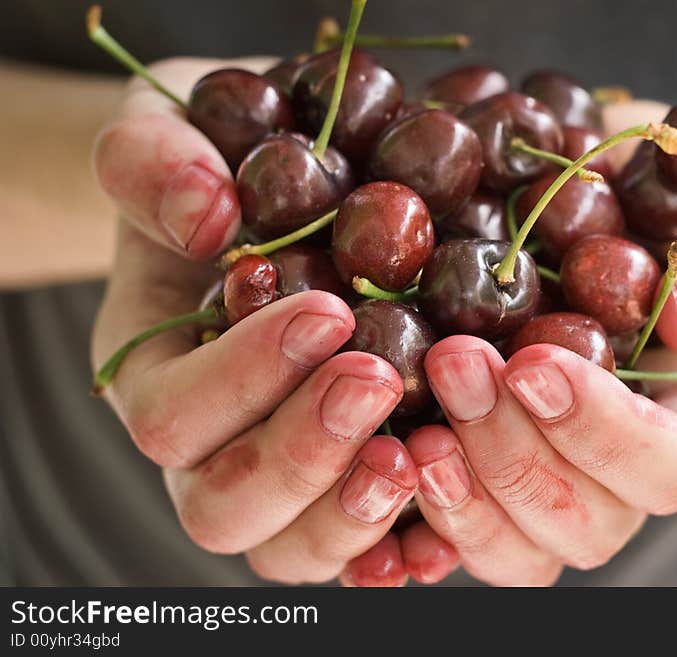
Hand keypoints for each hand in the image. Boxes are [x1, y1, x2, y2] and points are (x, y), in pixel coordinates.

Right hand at [91, 58, 417, 583]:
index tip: (325, 312)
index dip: (244, 380)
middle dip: (305, 454)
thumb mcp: (165, 132)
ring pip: (294, 551)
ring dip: (356, 512)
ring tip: (421, 451)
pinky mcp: (348, 480)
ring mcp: (280, 475)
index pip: (174, 420)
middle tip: (378, 380)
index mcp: (158, 371)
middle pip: (229, 508)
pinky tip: (449, 517)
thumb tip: (204, 216)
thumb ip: (155, 161)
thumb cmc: (214, 164)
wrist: (266, 191)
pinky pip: (369, 550)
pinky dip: (409, 545)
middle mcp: (212, 445)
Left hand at [342, 100, 676, 585]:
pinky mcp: (481, 477)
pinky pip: (447, 537)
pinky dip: (409, 520)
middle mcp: (617, 475)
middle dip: (512, 454)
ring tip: (415, 424)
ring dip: (462, 495)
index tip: (536, 362)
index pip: (666, 468)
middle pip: (581, 525)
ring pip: (516, 551)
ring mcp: (546, 485)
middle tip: (456, 362)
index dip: (601, 432)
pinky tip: (377, 467)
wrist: (614, 220)